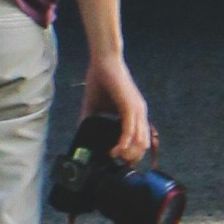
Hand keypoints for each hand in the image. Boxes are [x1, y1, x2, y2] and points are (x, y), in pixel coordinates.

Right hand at [80, 47, 152, 165]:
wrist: (103, 61)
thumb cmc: (100, 80)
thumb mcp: (94, 106)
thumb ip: (90, 121)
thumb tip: (80, 135)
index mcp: (135, 114)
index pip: (140, 141)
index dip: (131, 154)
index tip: (117, 160)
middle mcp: (140, 114)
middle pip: (144, 145)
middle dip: (130, 158)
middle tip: (115, 163)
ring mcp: (137, 110)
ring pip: (140, 141)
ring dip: (128, 154)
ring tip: (113, 157)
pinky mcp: (130, 106)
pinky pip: (130, 131)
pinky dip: (123, 144)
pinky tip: (114, 150)